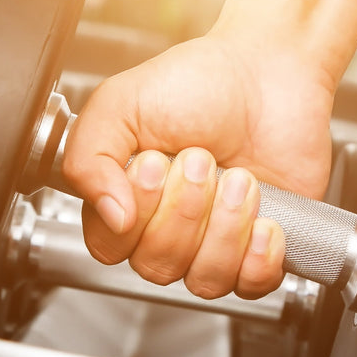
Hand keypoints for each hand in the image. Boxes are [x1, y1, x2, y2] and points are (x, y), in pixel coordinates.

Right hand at [62, 34, 334, 298]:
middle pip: (157, 265)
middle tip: (201, 160)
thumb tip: (110, 216)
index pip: (110, 246)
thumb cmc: (196, 83)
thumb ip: (88, 157)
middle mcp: (164, 227)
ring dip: (225, 228)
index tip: (153, 163)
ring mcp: (212, 241)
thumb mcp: (120, 103)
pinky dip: (259, 256)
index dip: (135, 214)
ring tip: (240, 179)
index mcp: (122, 198)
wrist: (268, 72)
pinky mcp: (258, 249)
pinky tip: (264, 218)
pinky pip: (251, 285)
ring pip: (204, 280)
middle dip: (186, 210)